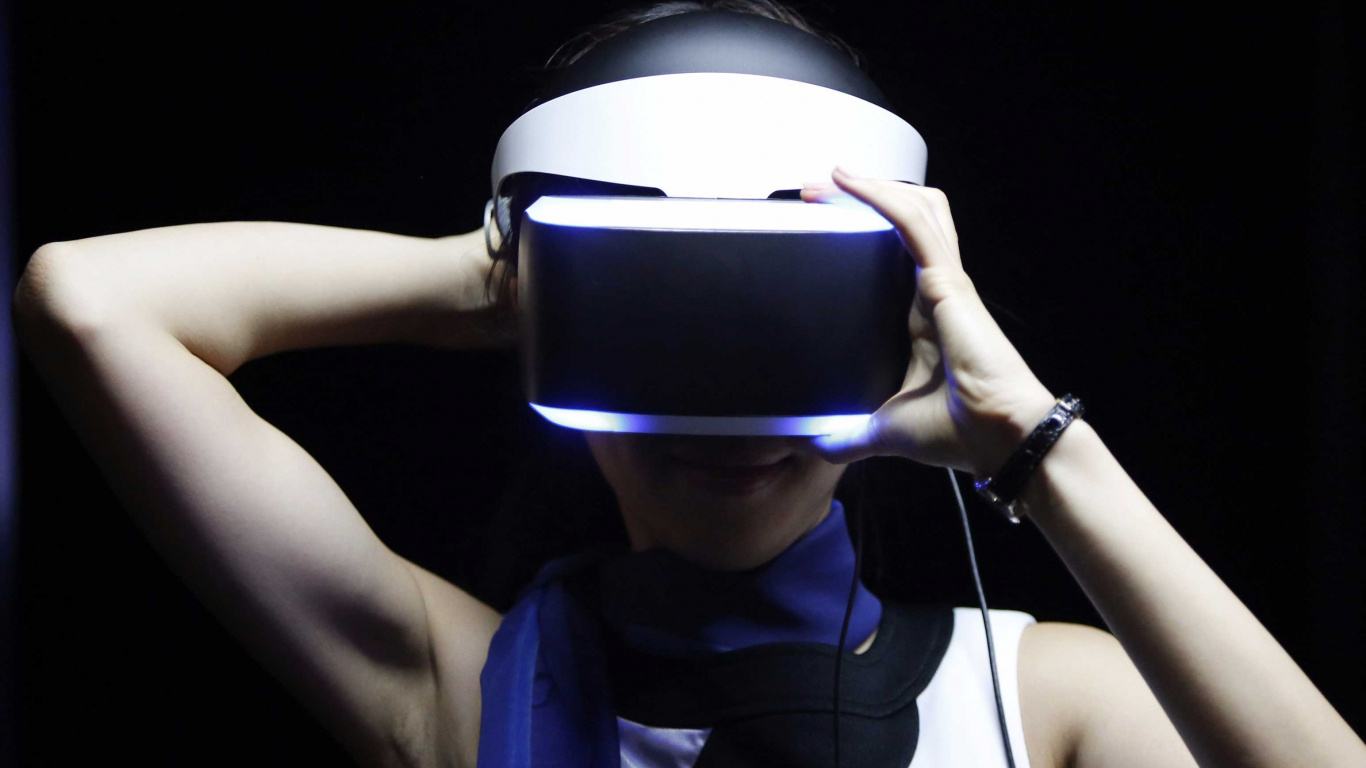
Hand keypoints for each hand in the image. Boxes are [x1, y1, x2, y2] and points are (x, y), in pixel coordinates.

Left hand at [800, 166, 1057, 477]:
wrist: (1000, 439)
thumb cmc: (960, 431)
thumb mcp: (885, 428)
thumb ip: (848, 433)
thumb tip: (814, 446)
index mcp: (923, 315)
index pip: (898, 251)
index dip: (869, 226)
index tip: (822, 220)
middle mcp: (935, 290)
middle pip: (908, 218)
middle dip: (865, 197)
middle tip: (814, 193)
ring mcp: (945, 281)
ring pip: (917, 208)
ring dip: (872, 186)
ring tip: (827, 178)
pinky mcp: (948, 282)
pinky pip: (913, 224)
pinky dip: (881, 197)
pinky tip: (846, 183)